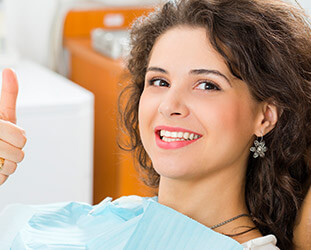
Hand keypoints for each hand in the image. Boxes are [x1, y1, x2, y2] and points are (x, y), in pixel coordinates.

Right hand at [0, 69, 26, 184]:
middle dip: (14, 150)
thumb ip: (8, 93)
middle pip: (19, 154)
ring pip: (12, 167)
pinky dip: (1, 175)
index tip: (6, 131)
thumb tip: (9, 71)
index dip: (18, 135)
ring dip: (8, 163)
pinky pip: (2, 178)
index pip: (21, 137)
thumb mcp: (2, 111)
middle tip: (3, 145)